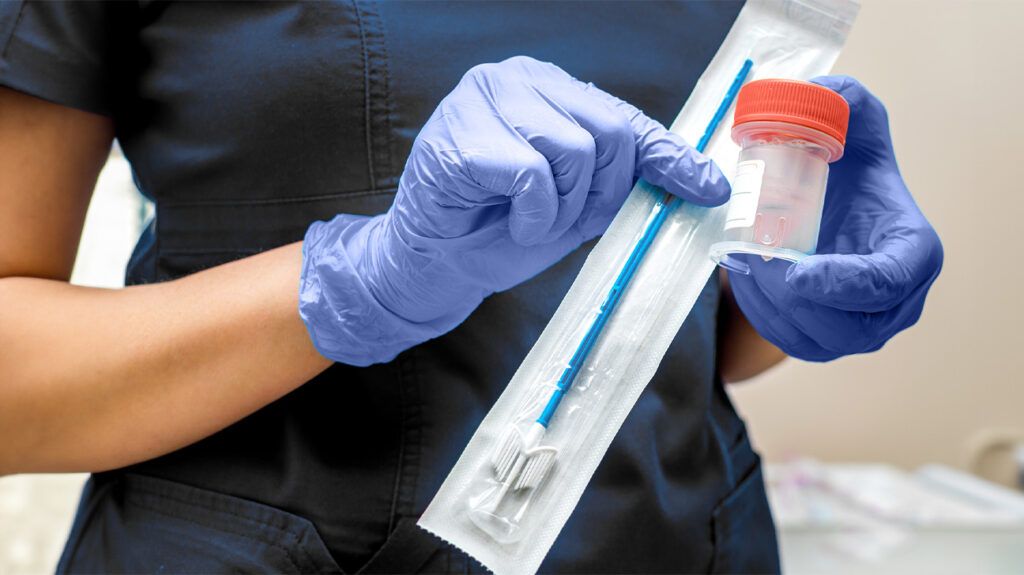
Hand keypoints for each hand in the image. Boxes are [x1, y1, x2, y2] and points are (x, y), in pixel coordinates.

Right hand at [299, 56, 728, 365]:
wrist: (437, 265)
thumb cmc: (502, 231)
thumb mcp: (579, 206)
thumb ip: (628, 183)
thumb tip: (704, 183)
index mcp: (550, 89)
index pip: (626, 119)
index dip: (670, 158)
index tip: (710, 190)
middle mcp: (518, 79)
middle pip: (608, 133)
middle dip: (598, 194)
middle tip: (561, 219)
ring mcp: (484, 99)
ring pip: (574, 151)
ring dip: (560, 208)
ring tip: (527, 220)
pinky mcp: (461, 134)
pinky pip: (533, 175)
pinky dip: (531, 214)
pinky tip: (507, 222)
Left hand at [727, 76, 942, 361]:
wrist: (832, 201)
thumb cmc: (849, 166)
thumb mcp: (853, 122)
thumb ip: (844, 100)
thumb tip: (815, 93)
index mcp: (913, 251)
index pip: (886, 281)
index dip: (842, 283)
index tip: (795, 272)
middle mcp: (898, 301)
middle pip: (849, 323)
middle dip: (793, 297)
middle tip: (753, 260)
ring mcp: (865, 328)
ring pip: (817, 339)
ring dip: (771, 307)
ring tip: (742, 265)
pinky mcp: (829, 340)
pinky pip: (794, 341)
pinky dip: (762, 315)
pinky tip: (744, 279)